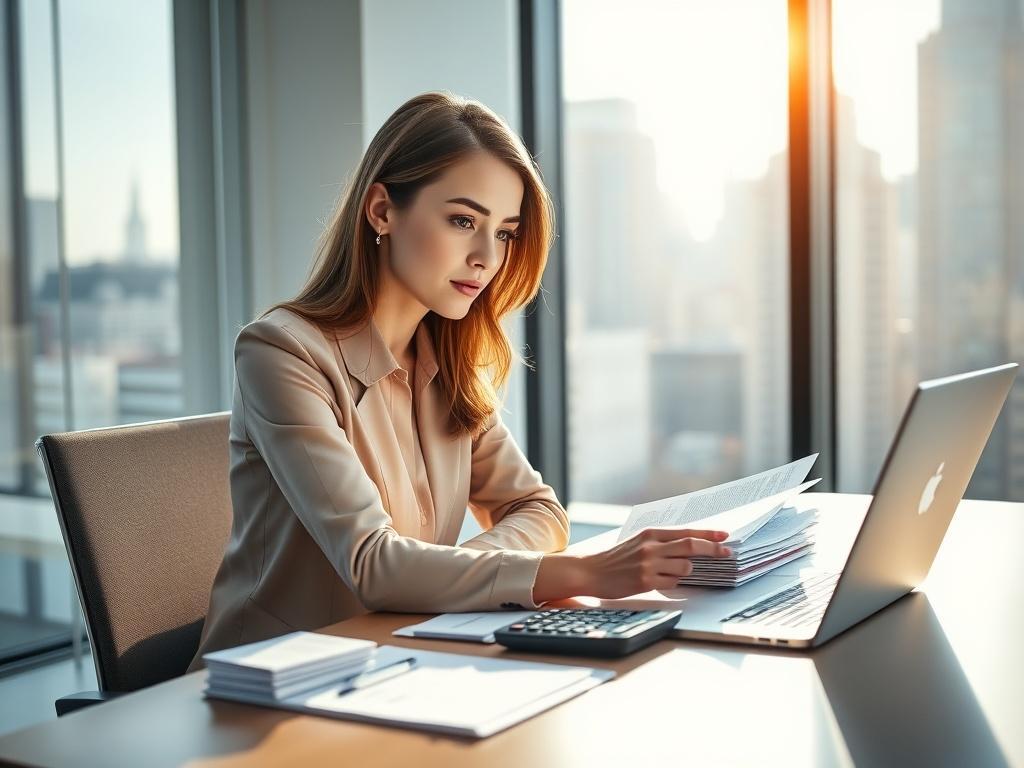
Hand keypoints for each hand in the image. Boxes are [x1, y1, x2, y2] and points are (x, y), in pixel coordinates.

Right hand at [581, 527, 732, 598]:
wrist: (592, 571)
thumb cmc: (617, 557)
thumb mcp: (639, 541)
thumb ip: (662, 542)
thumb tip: (692, 544)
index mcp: (651, 533)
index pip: (687, 532)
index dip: (709, 534)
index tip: (725, 536)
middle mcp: (652, 546)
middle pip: (692, 546)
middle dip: (713, 550)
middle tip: (727, 552)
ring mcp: (649, 564)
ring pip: (685, 567)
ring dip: (686, 570)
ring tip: (670, 571)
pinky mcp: (645, 581)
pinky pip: (672, 582)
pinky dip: (672, 581)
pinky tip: (658, 580)